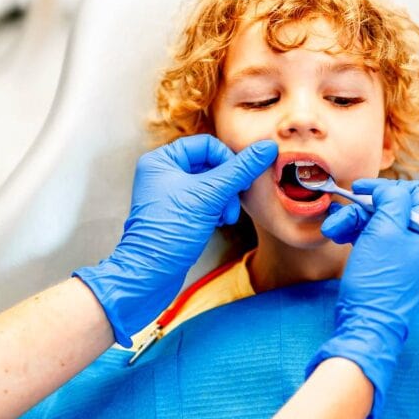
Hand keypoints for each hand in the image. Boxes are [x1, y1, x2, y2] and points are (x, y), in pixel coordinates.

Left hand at [74, 135, 277, 344]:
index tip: (239, 179)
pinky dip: (217, 210)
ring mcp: (170, 194)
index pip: (206, 144)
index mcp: (161, 160)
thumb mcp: (210, 196)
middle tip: (234, 202)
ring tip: (226, 217)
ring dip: (225, 199)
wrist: (150, 274)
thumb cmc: (171, 231)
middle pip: (210, 164)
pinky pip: (206, 201)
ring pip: (211, 184)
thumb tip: (268, 148)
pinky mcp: (178, 213)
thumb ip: (240, 170)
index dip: (227, 160)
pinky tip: (218, 223)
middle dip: (227, 184)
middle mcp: (163, 173)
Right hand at [310, 179, 418, 418]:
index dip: (387, 187)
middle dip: (363, 207)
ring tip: (332, 231)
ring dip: (351, 220)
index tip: (361, 189)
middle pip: (392, 207)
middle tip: (342, 213)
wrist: (367, 325)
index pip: (417, 192)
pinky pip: (370, 239)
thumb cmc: (381, 281)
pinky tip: (337, 238)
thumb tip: (387, 190)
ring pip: (376, 222)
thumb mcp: (387, 230)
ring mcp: (403, 255)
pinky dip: (353, 234)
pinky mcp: (385, 266)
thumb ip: (392, 200)